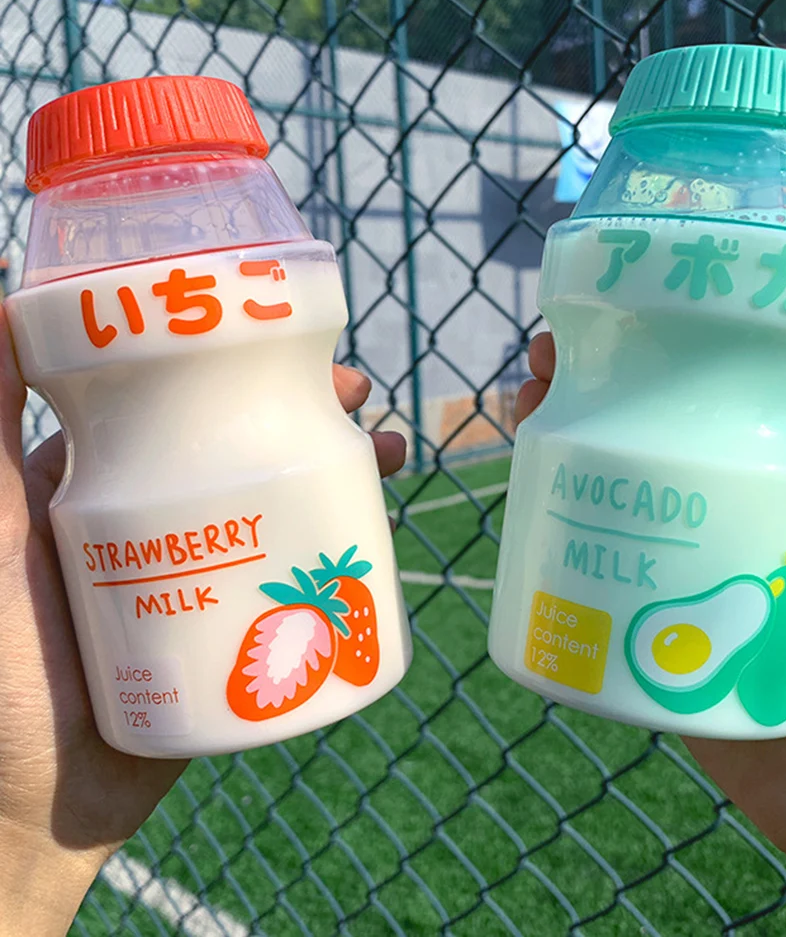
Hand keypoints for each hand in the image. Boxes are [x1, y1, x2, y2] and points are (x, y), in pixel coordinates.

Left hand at [0, 308, 405, 934]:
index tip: (285, 344)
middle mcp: (161, 526)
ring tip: (383, 458)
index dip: (239, 371)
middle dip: (306, 418)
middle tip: (355, 399)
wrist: (36, 806)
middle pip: (248, 454)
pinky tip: (377, 543)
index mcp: (106, 491)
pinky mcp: (237, 638)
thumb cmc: (0, 662)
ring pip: (284, 513)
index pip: (182, 409)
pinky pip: (298, 587)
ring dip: (338, 479)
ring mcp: (203, 582)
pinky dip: (343, 558)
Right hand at [516, 277, 785, 935]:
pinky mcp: (652, 617)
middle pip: (649, 428)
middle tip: (545, 364)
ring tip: (525, 413)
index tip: (619, 307)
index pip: (718, 385)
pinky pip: (597, 563)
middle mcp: (734, 506)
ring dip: (562, 443)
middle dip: (592, 386)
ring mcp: (688, 561)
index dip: (667, 340)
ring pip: (612, 487)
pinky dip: (555, 527)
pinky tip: (525, 498)